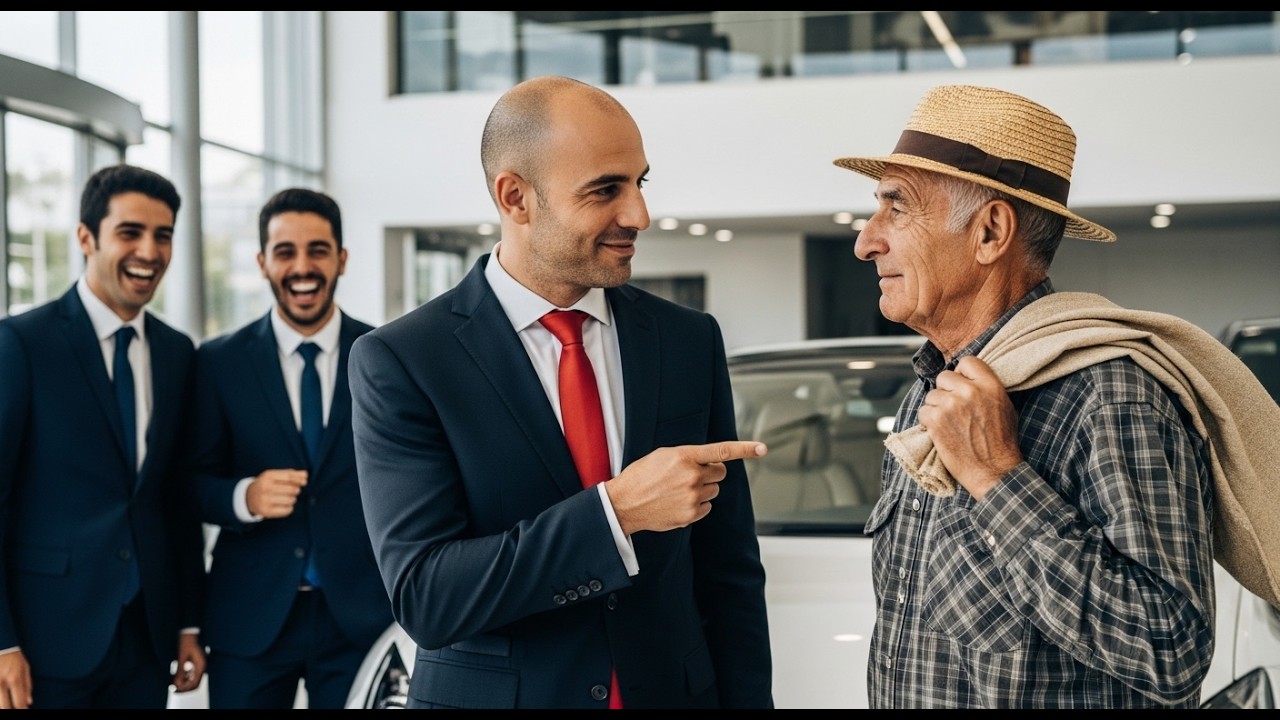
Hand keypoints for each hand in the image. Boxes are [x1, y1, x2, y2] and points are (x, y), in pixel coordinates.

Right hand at [0, 649, 31, 708]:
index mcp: (14, 679)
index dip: (22, 709)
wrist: (1, 646)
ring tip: (7, 701)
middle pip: (5, 707)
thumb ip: (28, 686)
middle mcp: (2, 683)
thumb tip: (29, 702)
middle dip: (10, 709)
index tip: (23, 710)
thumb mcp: (25, 668)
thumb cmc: (13, 657)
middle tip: (13, 707)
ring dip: (3, 704)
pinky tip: (1, 696)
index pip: (19, 702)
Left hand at [171, 632, 205, 692]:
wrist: (189, 634)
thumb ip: (180, 671)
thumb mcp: (182, 657)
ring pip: (194, 680)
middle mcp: (202, 667)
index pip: (194, 682)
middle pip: (195, 683)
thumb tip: (177, 683)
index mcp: (201, 665)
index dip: (185, 687)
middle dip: (185, 687)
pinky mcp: (196, 664)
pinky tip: (178, 676)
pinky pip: (192, 675)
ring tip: (174, 683)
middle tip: (175, 688)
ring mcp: (200, 666)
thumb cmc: (186, 643)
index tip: (176, 688)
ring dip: (185, 683)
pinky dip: (185, 678)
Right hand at [246, 469, 307, 518]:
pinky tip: (285, 505)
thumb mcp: (275, 476)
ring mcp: (265, 500)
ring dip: (293, 499)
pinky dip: (289, 508)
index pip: (289, 476)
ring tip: (289, 497)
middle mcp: (265, 487)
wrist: (248, 497)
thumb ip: (290, 474)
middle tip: (295, 490)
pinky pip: (286, 510)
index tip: (304, 481)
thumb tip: (305, 475)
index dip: (299, 479)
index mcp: (268, 476)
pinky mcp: (266, 511)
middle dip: (296, 489)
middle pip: (291, 489)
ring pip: (290, 500)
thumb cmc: (267, 484)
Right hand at [605, 440, 766, 533]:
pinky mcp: (691, 514)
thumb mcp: (662, 456)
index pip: (721, 451)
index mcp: (685, 456)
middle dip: (711, 473)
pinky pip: (707, 508)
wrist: (624, 503)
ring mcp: (693, 496)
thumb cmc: (641, 476)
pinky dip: (697, 506)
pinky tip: (677, 503)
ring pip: (713, 491)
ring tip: (678, 491)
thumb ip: (688, 456)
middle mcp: (692, 475)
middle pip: (720, 473)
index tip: (763, 448)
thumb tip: (708, 462)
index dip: (745, 449)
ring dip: (702, 490)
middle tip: (692, 475)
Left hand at [918, 356, 1022, 499]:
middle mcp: (970, 391)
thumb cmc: (1001, 442)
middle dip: (946, 391)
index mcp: (990, 385)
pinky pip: (923, 411)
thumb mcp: (1004, 406)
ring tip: (950, 424)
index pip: (967, 361)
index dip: (962, 373)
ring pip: (931, 395)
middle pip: (944, 377)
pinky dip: (928, 422)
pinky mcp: (936, 420)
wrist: (993, 470)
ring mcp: (951, 405)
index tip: (961, 385)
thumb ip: (987, 388)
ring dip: (936, 408)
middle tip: (953, 408)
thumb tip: (968, 377)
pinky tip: (941, 432)